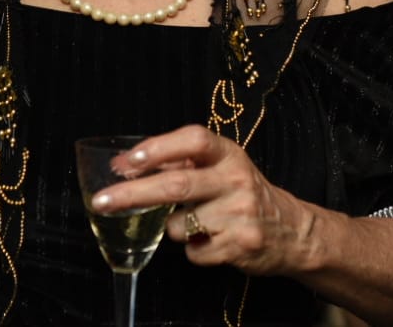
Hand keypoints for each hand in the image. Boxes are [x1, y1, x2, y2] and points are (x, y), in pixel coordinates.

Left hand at [87, 124, 316, 276]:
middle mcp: (236, 179)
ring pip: (177, 225)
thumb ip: (177, 162)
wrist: (291, 230)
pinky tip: (211, 241)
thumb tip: (123, 165)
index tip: (130, 160)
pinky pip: (192, 252)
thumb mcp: (219, 167)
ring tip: (195, 223)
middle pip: (176, 185)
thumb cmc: (241, 192)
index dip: (160, 147)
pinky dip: (192, 250)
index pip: (194, 140)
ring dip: (171, 228)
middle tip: (101, 202)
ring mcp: (239, 214)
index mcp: (228, 154)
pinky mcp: (239, 246)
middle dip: (132, 194)